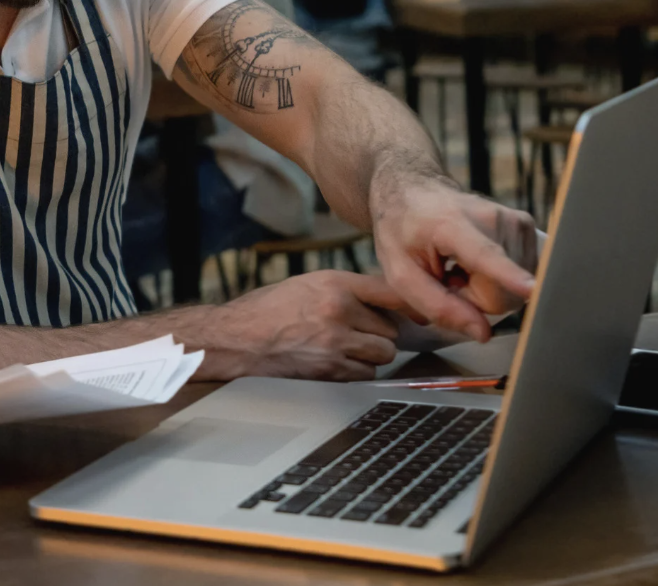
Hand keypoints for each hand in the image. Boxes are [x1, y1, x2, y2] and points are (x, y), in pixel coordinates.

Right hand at [205, 270, 415, 381]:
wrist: (234, 339)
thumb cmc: (265, 312)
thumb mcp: (305, 285)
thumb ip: (343, 291)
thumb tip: (381, 305)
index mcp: (334, 283)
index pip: (390, 291)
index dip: (412, 305)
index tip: (424, 314)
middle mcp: (339, 309)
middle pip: (391, 330)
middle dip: (378, 336)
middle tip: (356, 336)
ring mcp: (336, 341)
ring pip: (382, 354)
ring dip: (370, 356)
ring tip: (343, 350)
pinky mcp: (330, 370)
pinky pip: (365, 375)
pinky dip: (356, 373)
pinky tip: (333, 364)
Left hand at [371, 176, 538, 342]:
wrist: (413, 190)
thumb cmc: (402, 231)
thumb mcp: (400, 274)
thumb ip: (437, 306)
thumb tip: (483, 333)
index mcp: (451, 225)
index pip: (486, 256)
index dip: (510, 276)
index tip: (534, 288)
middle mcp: (492, 218)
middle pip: (500, 291)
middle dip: (474, 298)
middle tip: (448, 278)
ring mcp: (514, 220)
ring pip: (513, 288)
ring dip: (484, 288)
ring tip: (459, 267)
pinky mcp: (526, 225)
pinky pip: (520, 275)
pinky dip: (497, 277)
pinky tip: (476, 263)